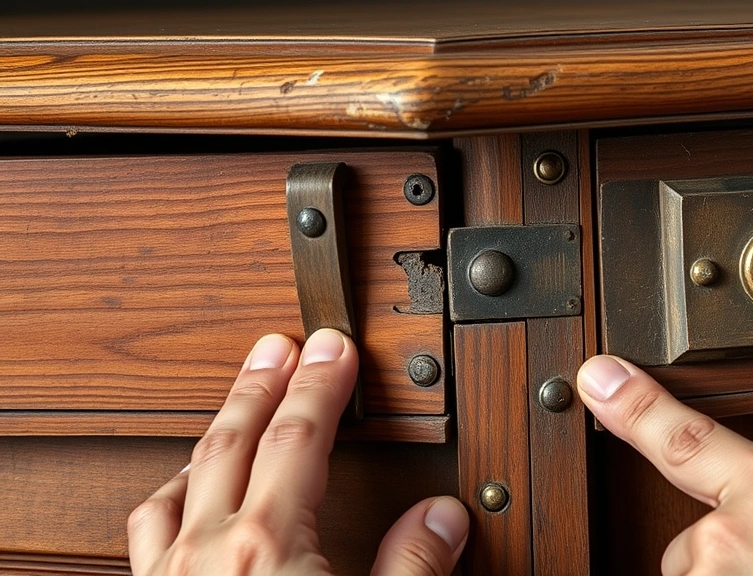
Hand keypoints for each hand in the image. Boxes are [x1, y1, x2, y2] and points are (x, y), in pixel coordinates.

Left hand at [128, 329, 467, 575]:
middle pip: (234, 436)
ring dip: (215, 428)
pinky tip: (183, 493)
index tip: (333, 347)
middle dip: (261, 381)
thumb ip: (411, 568)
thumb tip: (444, 519)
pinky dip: (172, 492)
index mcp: (269, 545)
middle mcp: (209, 550)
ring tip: (235, 402)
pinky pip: (150, 527)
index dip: (320, 382)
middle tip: (280, 343)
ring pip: (185, 474)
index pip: (298, 433)